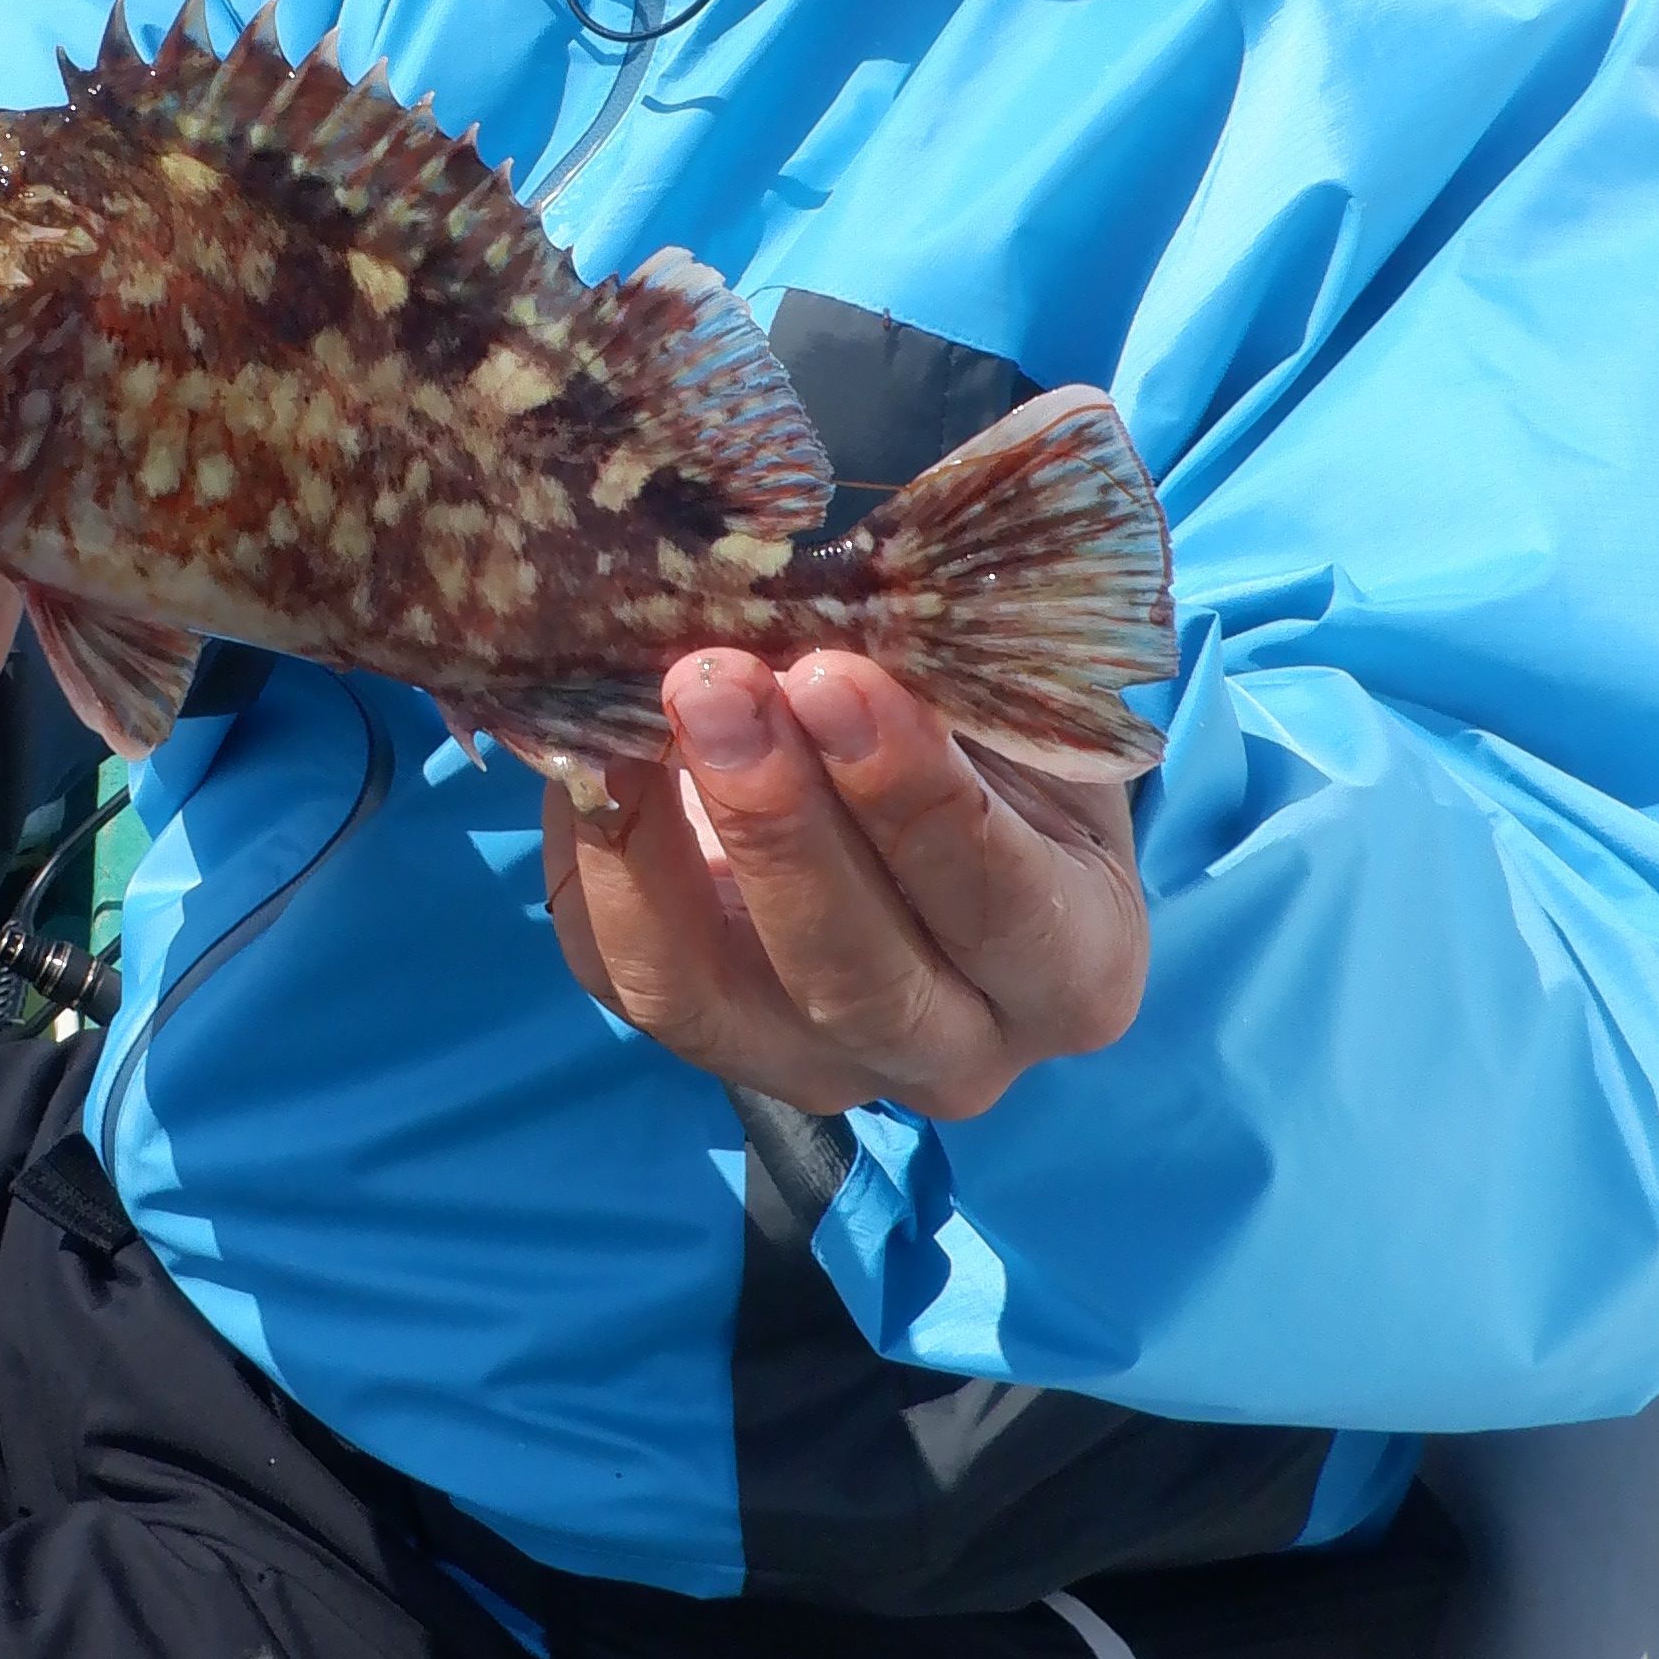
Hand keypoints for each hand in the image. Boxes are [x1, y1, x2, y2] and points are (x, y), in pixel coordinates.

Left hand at [544, 648, 1146, 1120]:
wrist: (929, 776)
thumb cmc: (993, 726)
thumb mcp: (1011, 691)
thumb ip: (953, 666)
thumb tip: (839, 595)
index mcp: (1073, 966)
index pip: (1000, 905)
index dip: (914, 796)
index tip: (834, 674)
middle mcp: (953, 1053)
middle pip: (855, 979)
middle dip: (776, 825)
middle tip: (713, 682)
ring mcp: (813, 1063)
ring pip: (706, 999)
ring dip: (653, 850)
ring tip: (627, 717)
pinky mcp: (697, 1036)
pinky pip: (615, 970)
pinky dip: (587, 858)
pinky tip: (585, 747)